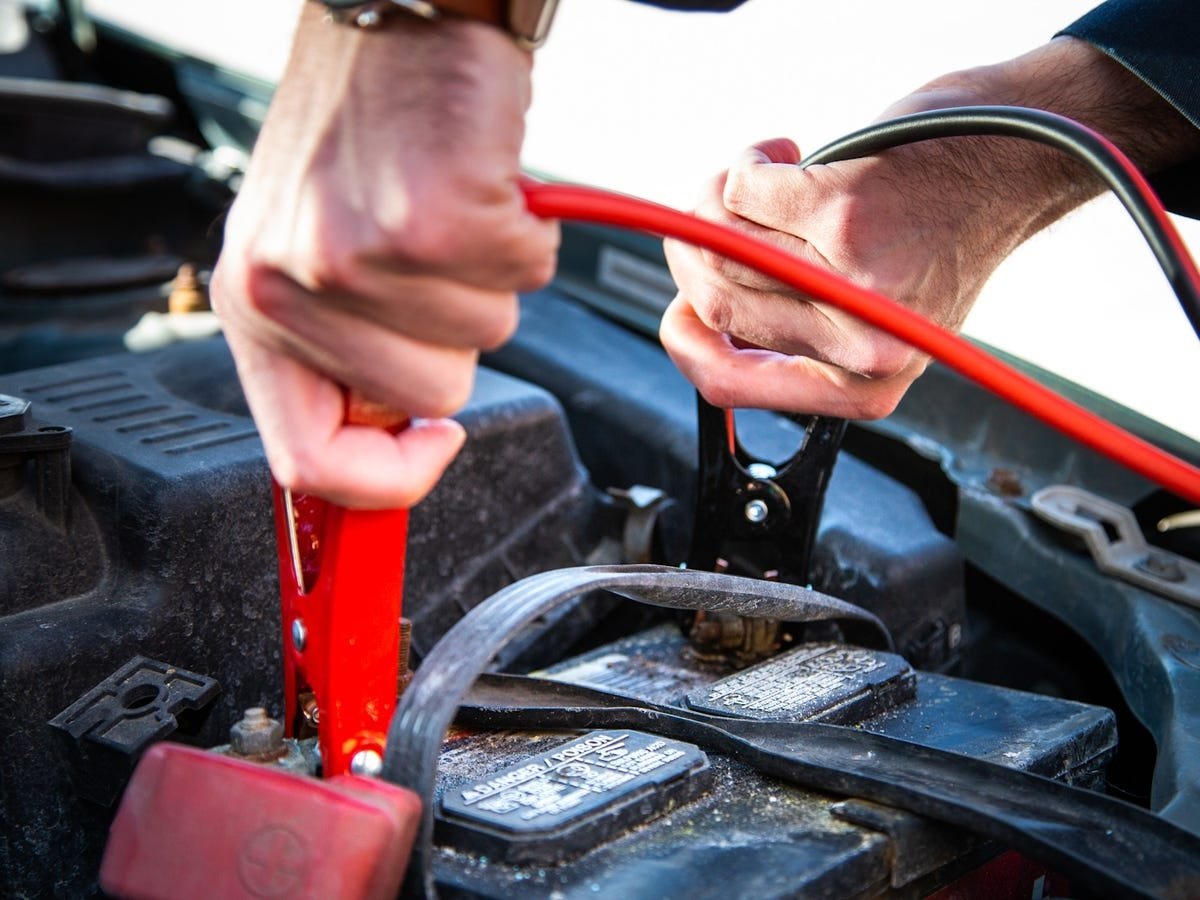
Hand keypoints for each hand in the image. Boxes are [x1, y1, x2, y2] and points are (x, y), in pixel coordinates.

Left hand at [212, 7, 558, 507]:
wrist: (398, 15)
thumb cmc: (360, 127)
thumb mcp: (316, 252)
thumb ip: (341, 354)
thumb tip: (403, 438)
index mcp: (256, 305)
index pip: (309, 462)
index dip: (388, 480)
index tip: (433, 444)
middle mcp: (293, 285)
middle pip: (432, 396)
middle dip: (456, 331)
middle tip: (428, 251)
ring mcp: (361, 255)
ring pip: (488, 337)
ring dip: (490, 273)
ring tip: (447, 203)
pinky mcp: (436, 217)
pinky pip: (526, 273)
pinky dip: (525, 229)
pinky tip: (479, 177)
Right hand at [661, 37, 1199, 418]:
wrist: (1010, 166)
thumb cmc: (936, 238)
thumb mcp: (874, 324)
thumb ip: (794, 337)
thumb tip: (690, 317)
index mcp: (858, 385)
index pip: (723, 382)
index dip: (685, 339)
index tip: (684, 306)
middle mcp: (856, 348)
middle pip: (712, 304)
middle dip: (696, 247)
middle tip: (718, 212)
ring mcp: (849, 286)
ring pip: (719, 246)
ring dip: (719, 198)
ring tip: (758, 177)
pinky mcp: (846, 220)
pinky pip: (744, 191)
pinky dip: (750, 163)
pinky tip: (782, 154)